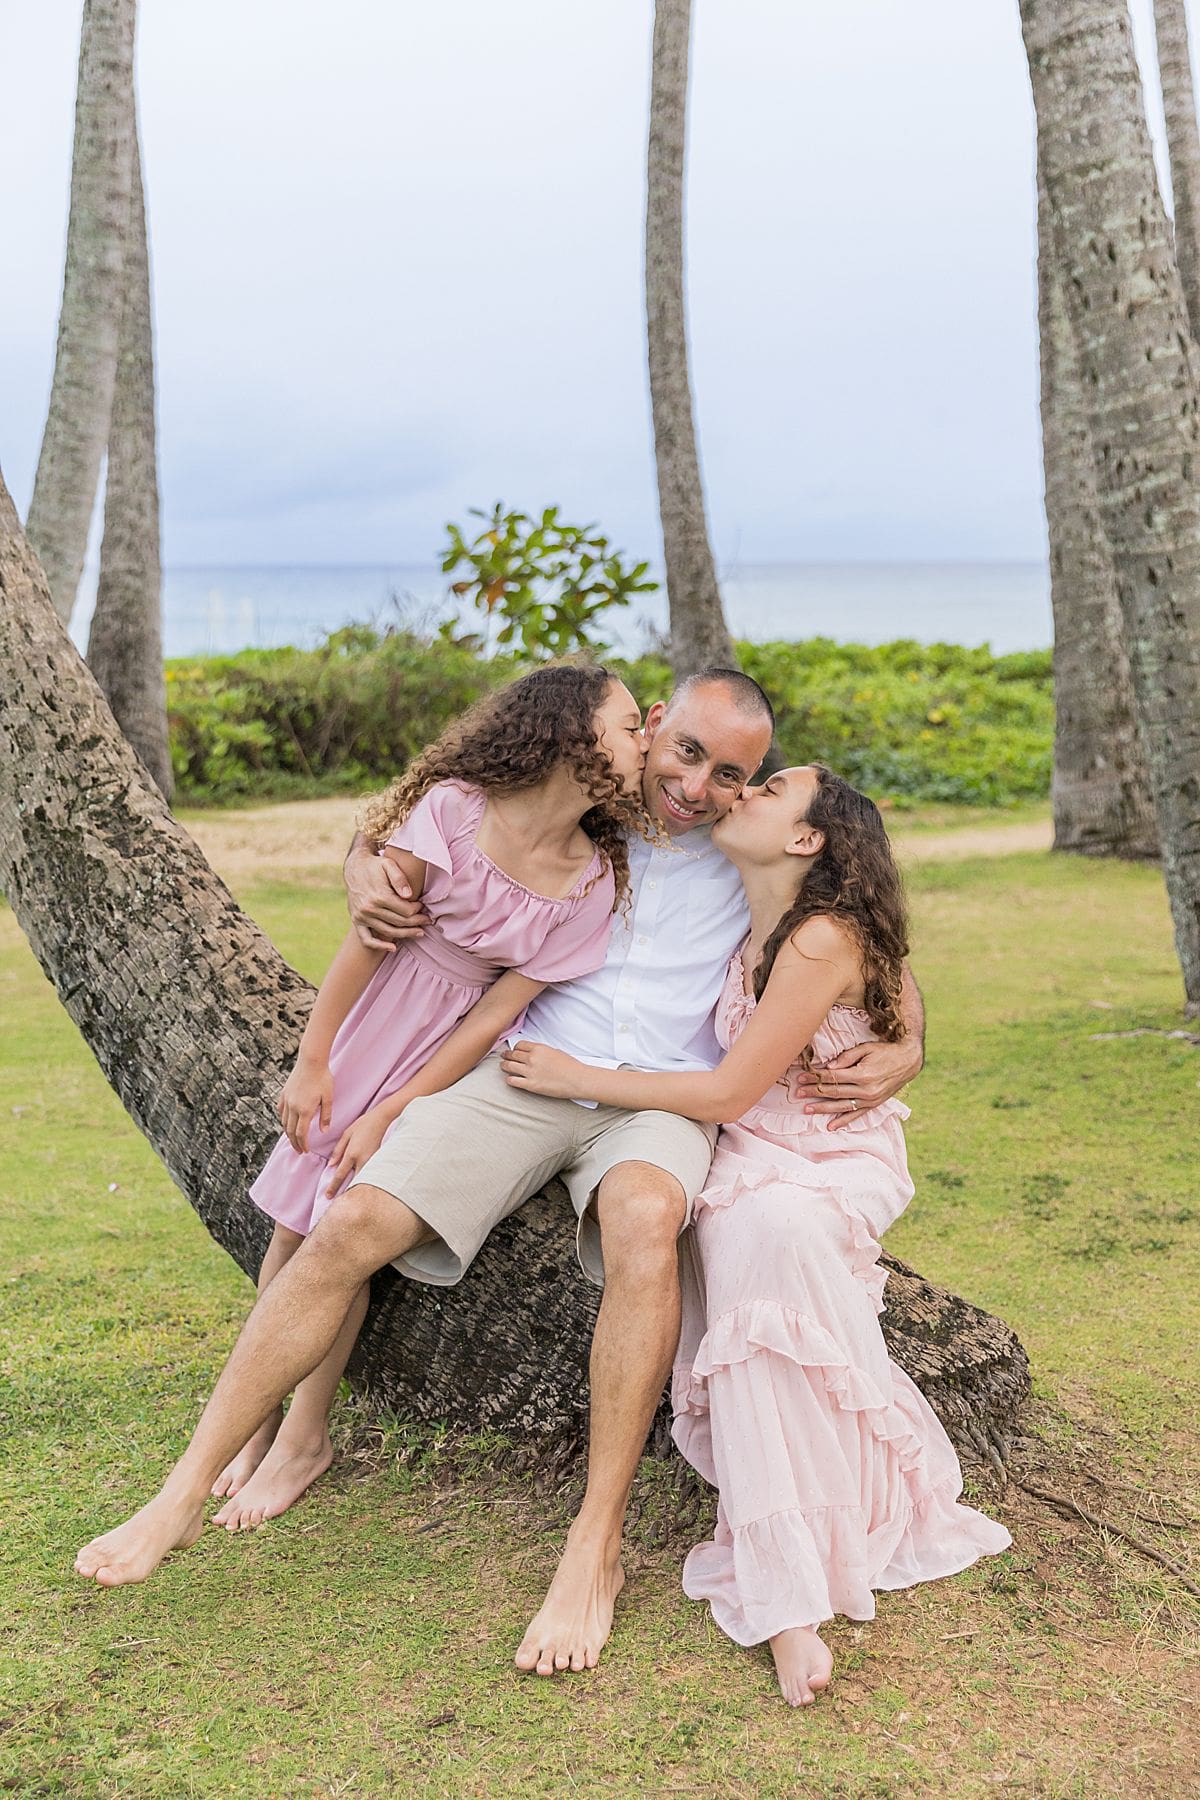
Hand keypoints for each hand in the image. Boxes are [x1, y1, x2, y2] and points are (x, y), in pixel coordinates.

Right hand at [278, 1059, 333, 1153]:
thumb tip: (323, 1131)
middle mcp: (293, 1107)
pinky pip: (281, 1111)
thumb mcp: (328, 1098)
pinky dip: (283, 1120)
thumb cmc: (322, 1078)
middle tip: (299, 1150)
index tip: (305, 1150)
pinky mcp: (284, 1094)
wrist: (311, 1061)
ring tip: (293, 1140)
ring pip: (284, 1122)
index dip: (303, 1144)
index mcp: (304, 1110)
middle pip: (291, 1131)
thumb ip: (325, 1116)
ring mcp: (287, 1100)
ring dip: (288, 1133)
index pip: (301, 1133)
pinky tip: (286, 1123)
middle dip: (295, 1143)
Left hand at [324, 1105, 393, 1198]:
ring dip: (357, 1188)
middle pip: (354, 1182)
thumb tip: (331, 1165)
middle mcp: (362, 1160)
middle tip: (340, 1202)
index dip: (333, 1187)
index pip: (340, 1175)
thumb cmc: (362, 1125)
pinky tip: (362, 1185)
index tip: (328, 1196)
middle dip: (347, 1193)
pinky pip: (369, 1174)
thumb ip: (338, 1151)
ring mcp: (372, 1162)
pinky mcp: (378, 1161)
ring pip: (363, 1180)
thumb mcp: (346, 1135)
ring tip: (351, 1195)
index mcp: (351, 1154)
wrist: (381, 1120)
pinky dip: (365, 1180)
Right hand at [345, 846, 429, 950]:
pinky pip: (367, 939)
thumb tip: (409, 895)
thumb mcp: (389, 865)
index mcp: (379, 896)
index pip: (405, 911)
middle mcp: (369, 908)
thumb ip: (400, 878)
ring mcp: (361, 916)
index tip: (422, 906)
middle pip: (399, 922)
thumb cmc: (375, 865)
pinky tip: (393, 947)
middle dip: (416, 923)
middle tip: (427, 921)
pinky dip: (379, 946)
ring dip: (405, 934)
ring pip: (388, 932)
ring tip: (419, 932)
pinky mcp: (356, 920)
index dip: (417, 910)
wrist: (354, 867)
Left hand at [499, 1040, 587, 1099]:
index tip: (513, 1050)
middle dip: (507, 1055)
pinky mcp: (531, 1085)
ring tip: (502, 1066)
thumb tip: (532, 1053)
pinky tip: (509, 1079)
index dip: (515, 1047)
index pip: (519, 1045)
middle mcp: (532, 1059)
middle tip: (503, 1056)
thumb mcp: (555, 1051)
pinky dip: (509, 1079)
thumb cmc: (570, 1066)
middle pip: (513, 1055)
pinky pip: (513, 1081)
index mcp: (539, 1048)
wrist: (577, 1079)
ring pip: (509, 1066)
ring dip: (504, 1066)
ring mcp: (530, 1072)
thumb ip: (541, 1051)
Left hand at [792, 1037, 922, 1130]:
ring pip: (841, 1106)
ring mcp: (870, 1100)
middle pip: (834, 1092)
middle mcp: (866, 1090)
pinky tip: (831, 1126)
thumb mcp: (866, 1048)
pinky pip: (856, 1115)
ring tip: (806, 1109)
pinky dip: (843, 1121)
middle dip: (814, 1092)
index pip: (833, 1077)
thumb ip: (846, 1057)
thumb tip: (829, 1067)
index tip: (802, 1077)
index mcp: (862, 1074)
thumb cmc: (885, 1051)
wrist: (908, 1061)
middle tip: (797, 1093)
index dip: (815, 1077)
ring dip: (822, 1108)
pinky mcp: (874, 1104)